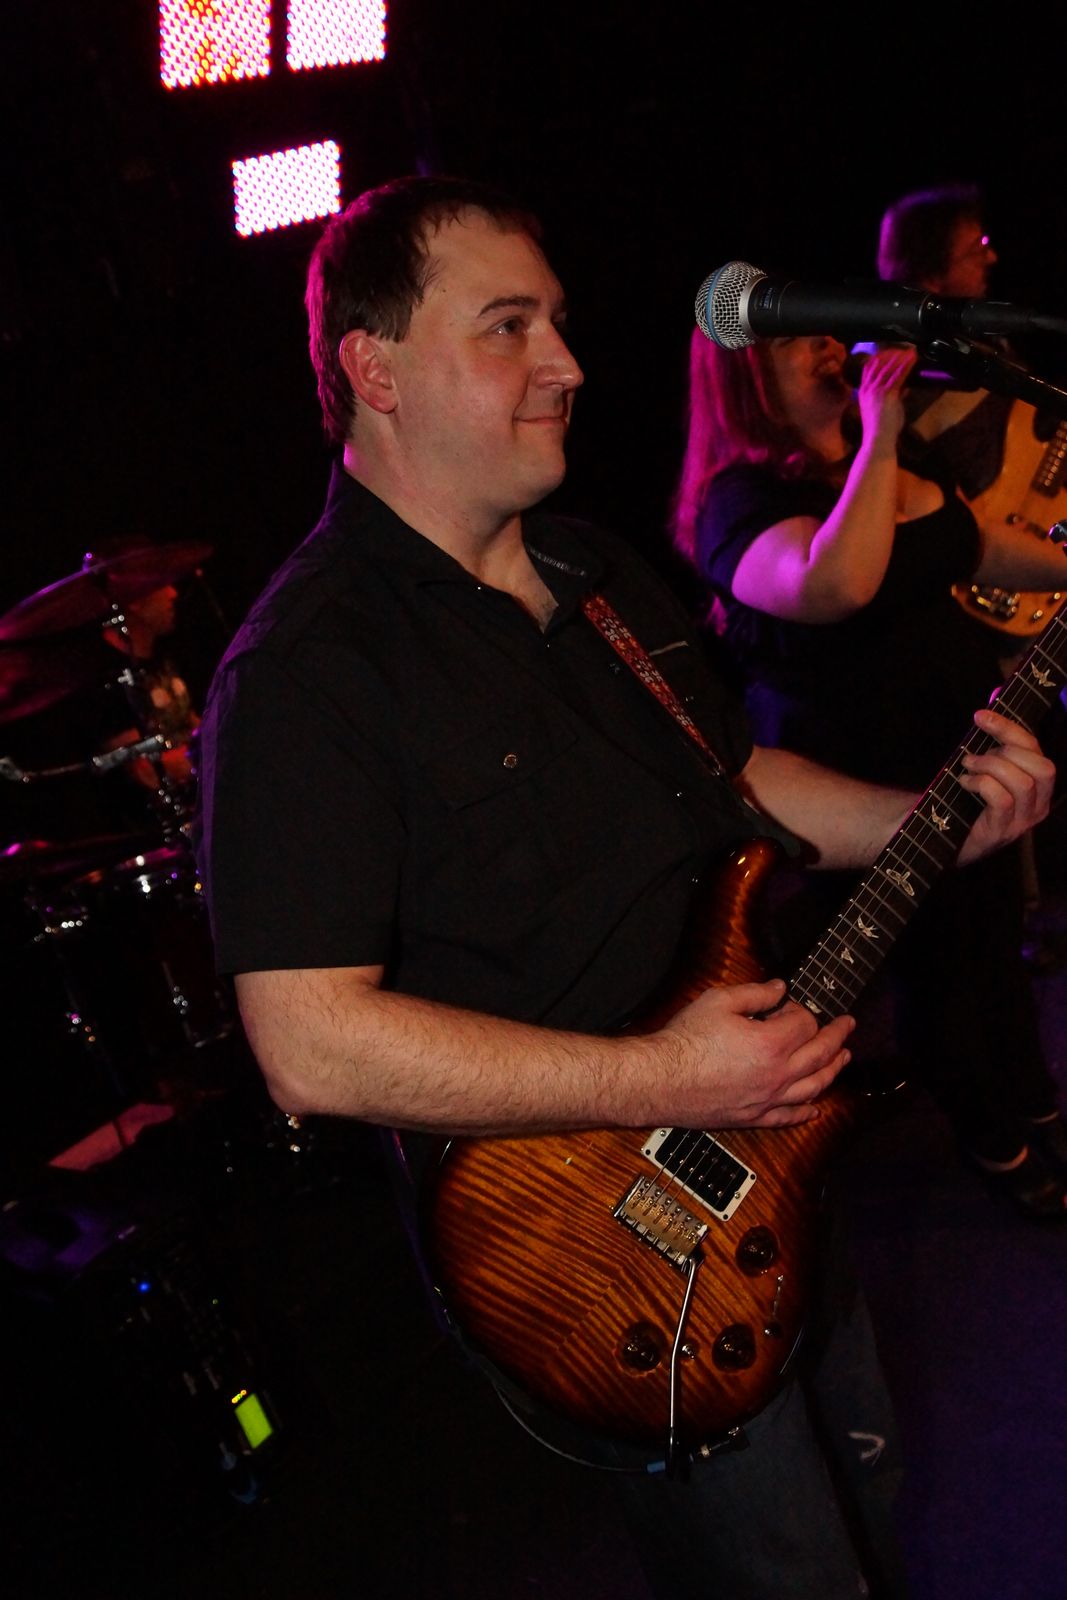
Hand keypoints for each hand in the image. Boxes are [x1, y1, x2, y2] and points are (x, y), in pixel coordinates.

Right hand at [655, 977, 854, 1129]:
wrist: (660, 1079)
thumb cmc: (685, 1042)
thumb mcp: (719, 1001)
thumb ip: (755, 993)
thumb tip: (779, 989)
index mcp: (771, 1044)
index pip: (805, 1024)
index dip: (800, 1010)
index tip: (789, 1005)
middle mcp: (777, 1075)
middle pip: (820, 1055)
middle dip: (837, 1037)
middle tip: (848, 1025)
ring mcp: (767, 1100)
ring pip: (813, 1087)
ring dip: (833, 1071)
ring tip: (844, 1059)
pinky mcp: (753, 1117)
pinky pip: (789, 1117)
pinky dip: (806, 1112)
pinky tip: (815, 1108)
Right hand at [856, 344, 917, 451]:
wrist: (878, 439)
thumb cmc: (882, 429)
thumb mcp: (885, 408)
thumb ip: (894, 396)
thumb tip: (905, 385)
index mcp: (863, 392)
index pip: (867, 369)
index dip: (877, 358)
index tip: (887, 350)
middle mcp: (868, 389)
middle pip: (877, 365)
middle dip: (890, 354)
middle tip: (902, 347)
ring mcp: (876, 391)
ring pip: (888, 368)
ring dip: (900, 357)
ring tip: (910, 350)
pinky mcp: (887, 394)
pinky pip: (898, 375)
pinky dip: (906, 365)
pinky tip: (913, 358)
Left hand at [956, 706, 1053, 864]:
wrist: (946, 839)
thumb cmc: (969, 801)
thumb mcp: (988, 772)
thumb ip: (994, 749)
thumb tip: (985, 716)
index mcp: (1039, 786)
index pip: (1036, 750)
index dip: (1010, 728)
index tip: (981, 716)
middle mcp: (1038, 805)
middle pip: (1043, 767)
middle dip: (1006, 750)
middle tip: (975, 755)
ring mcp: (1022, 821)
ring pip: (1023, 783)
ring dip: (991, 767)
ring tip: (968, 767)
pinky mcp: (1002, 831)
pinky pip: (1002, 800)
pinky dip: (981, 784)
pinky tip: (965, 782)